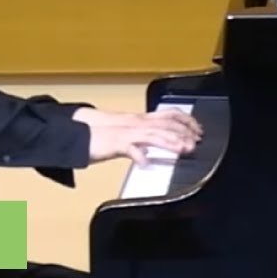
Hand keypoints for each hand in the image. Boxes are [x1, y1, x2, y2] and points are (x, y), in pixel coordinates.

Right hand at [75, 108, 203, 166]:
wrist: (78, 134)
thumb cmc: (101, 135)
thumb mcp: (127, 135)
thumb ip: (142, 140)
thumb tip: (154, 149)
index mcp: (140, 120)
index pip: (169, 115)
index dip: (186, 121)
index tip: (198, 130)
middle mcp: (136, 123)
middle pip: (165, 123)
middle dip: (183, 132)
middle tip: (196, 142)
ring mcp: (126, 132)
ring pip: (152, 134)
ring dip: (169, 141)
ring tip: (182, 149)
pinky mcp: (115, 143)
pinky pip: (129, 148)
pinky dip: (138, 155)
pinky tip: (145, 163)